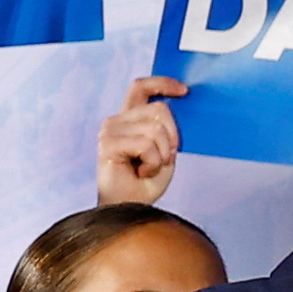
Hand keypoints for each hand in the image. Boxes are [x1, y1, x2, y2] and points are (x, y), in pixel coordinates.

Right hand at [94, 74, 187, 206]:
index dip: (163, 83)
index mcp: (129, 118)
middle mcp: (117, 121)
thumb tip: (179, 105)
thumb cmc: (146, 182)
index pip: (142, 87)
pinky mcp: (107, 144)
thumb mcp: (166, 149)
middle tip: (163, 159)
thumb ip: (168, 128)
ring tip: (148, 168)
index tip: (185, 91)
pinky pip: (146, 145)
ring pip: (155, 128)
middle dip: (172, 136)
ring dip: (161, 155)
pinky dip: (153, 163)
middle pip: (159, 109)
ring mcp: (109, 131)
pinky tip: (142, 173)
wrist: (130, 208)